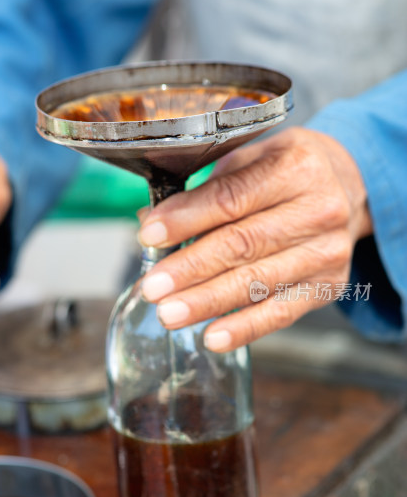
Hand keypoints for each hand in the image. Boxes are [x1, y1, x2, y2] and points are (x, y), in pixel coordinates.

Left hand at [138, 127, 372, 350]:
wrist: (347, 188)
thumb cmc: (288, 173)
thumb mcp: (253, 159)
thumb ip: (207, 189)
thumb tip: (151, 224)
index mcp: (296, 168)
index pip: (232, 198)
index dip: (187, 219)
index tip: (149, 235)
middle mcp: (319, 210)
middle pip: (243, 244)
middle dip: (191, 269)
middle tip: (153, 287)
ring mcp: (326, 252)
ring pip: (258, 282)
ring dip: (208, 302)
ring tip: (170, 314)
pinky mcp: (327, 286)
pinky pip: (282, 312)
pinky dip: (245, 328)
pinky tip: (212, 337)